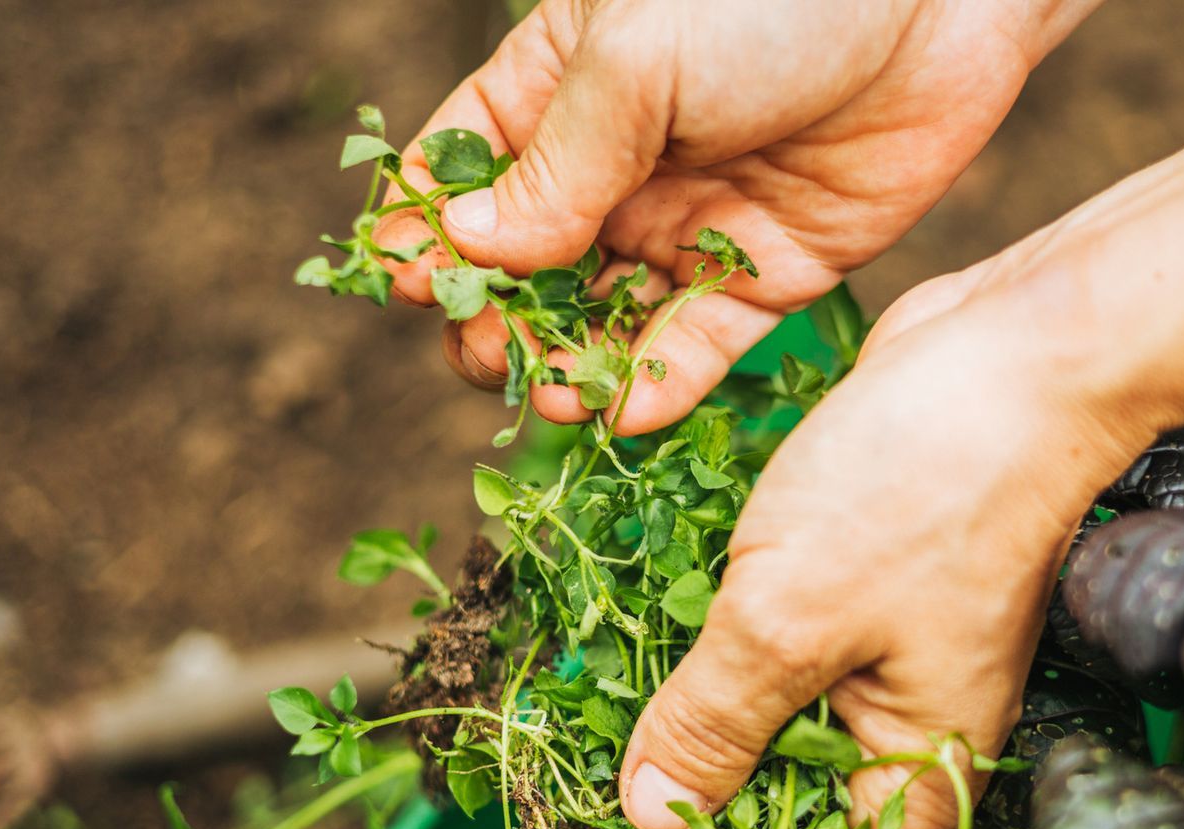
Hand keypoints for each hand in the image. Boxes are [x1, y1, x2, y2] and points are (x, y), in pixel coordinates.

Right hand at [376, 0, 1095, 433]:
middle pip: (528, 265)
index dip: (426, 231)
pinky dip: (661, 382)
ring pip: (608, 316)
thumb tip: (469, 246)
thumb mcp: (638, 58)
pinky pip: (702, 340)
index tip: (410, 286)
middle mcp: (621, 162)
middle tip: (486, 357)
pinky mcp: (773, 267)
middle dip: (497, 317)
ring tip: (552, 399)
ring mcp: (695, 218)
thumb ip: (559, 161)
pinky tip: (623, 415)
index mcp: (561, 85)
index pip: (463, 170)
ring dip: (571, 365)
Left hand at [613, 258, 1155, 828]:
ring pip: (785, 739)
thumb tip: (652, 819)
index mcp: (920, 770)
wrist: (1013, 354)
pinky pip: (784, 662)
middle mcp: (910, 733)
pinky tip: (652, 655)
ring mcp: (890, 663)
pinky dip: (724, 668)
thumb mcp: (790, 618)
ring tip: (606, 746)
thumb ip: (715, 724)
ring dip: (704, 743)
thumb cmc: (923, 487)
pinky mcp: (865, 599)